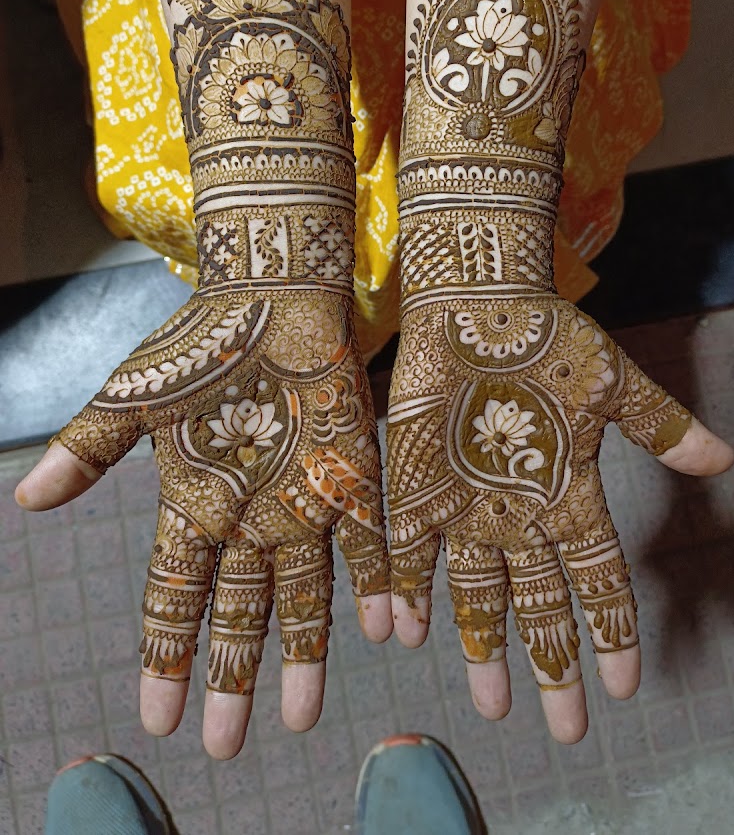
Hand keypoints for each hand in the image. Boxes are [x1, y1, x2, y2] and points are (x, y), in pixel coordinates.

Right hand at [17, 286, 390, 756]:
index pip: (173, 597)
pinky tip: (389, 633)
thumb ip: (89, 449)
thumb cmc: (201, 341)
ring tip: (301, 717)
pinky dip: (379, 586)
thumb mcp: (136, 397)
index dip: (165, 656)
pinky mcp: (352, 478)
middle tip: (225, 746)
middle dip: (231, 676)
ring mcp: (302, 502)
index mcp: (195, 504)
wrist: (274, 295)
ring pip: (305, 594)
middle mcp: (250, 517)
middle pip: (238, 612)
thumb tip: (24, 499)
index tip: (160, 716)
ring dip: (305, 653)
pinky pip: (368, 543)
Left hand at [387, 292, 732, 740]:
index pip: (599, 578)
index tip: (626, 684)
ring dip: (481, 646)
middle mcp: (517, 512)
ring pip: (475, 592)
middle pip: (540, 603)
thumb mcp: (612, 383)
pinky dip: (405, 590)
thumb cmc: (549, 339)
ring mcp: (464, 503)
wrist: (478, 305)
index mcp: (567, 493)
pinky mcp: (415, 485)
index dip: (614, 630)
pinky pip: (408, 549)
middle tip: (565, 728)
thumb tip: (725, 460)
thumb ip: (659, 425)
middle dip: (552, 664)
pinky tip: (405, 634)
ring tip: (490, 703)